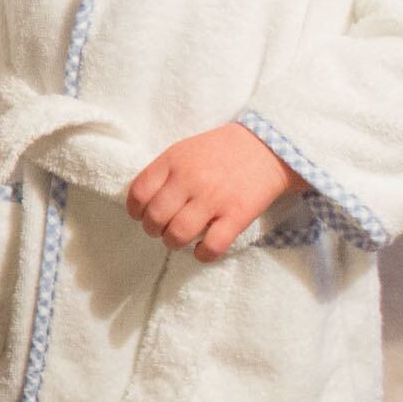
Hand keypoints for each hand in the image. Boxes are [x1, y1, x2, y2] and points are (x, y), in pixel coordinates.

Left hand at [126, 122, 298, 261]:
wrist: (267, 147)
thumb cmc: (220, 151)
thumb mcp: (185, 150)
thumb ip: (164, 172)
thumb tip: (143, 202)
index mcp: (174, 161)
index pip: (138, 193)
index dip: (135, 210)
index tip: (141, 215)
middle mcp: (190, 180)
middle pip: (155, 218)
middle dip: (153, 230)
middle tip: (161, 230)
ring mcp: (214, 198)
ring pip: (178, 234)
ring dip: (173, 243)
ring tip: (178, 239)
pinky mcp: (237, 215)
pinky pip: (212, 246)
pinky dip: (202, 254)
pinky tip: (202, 250)